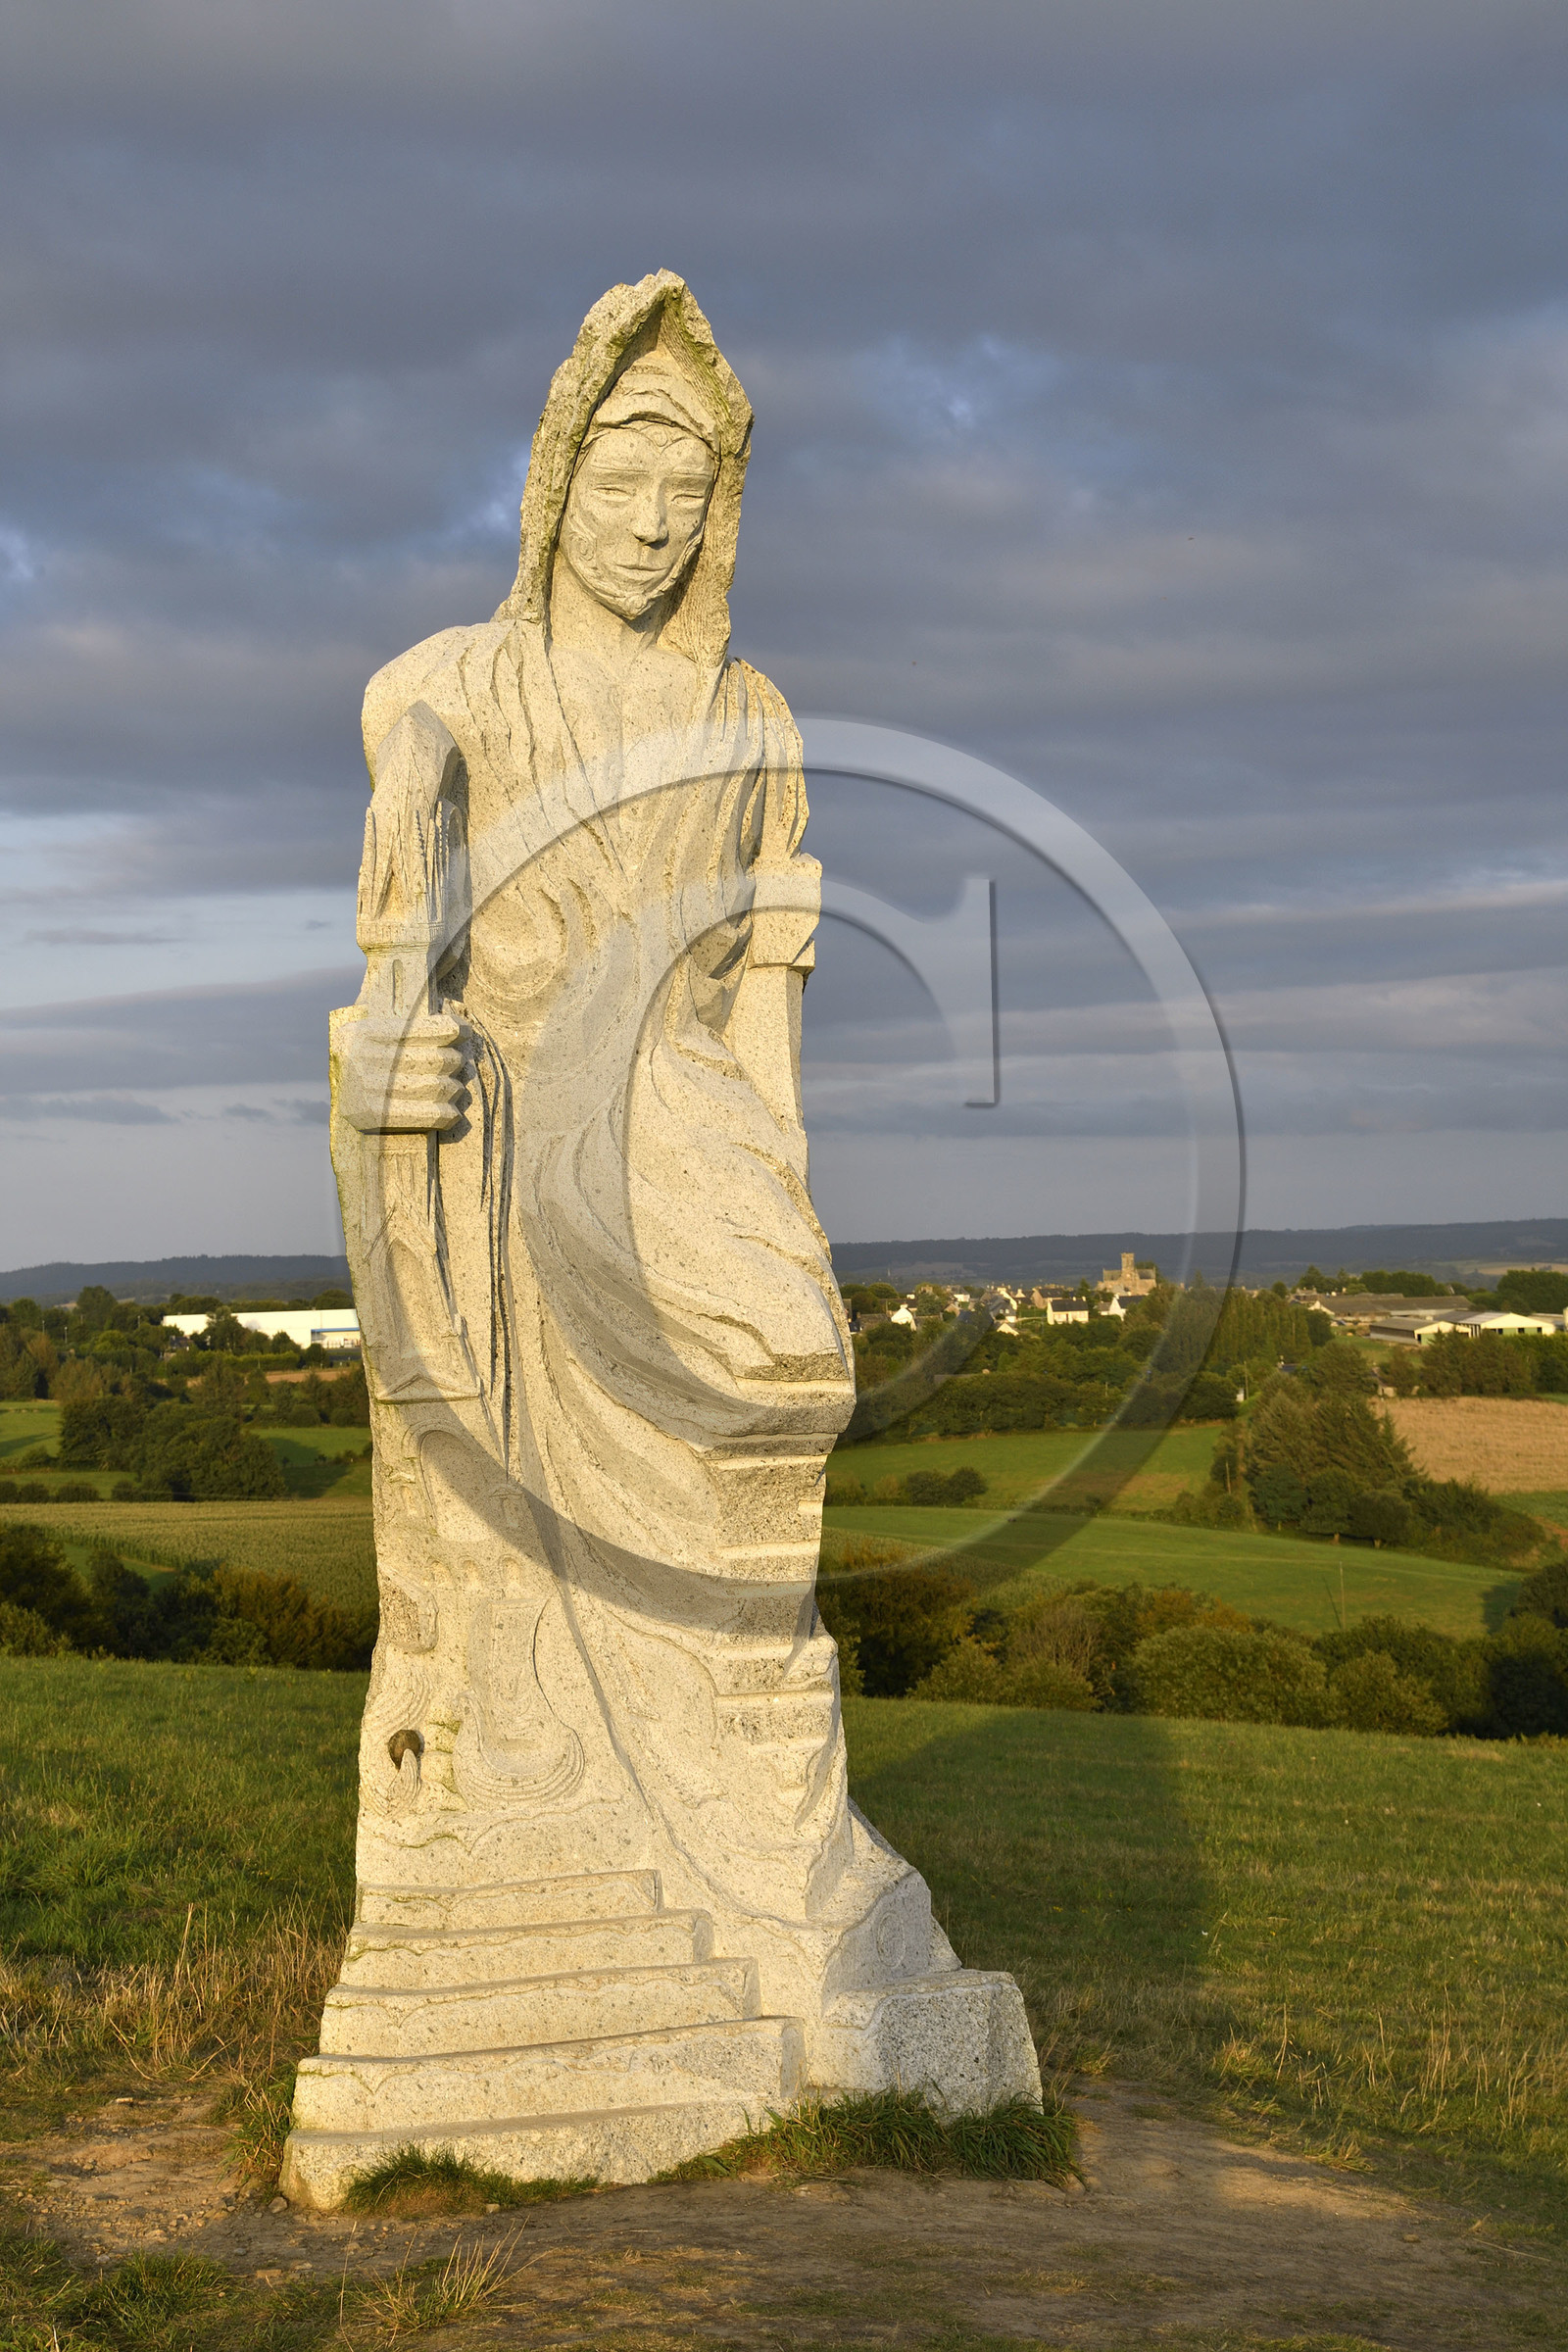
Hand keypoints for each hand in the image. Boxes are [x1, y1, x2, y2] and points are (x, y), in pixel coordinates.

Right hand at [336, 1012, 467, 1133]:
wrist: (332, 1098)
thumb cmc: (364, 1061)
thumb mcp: (373, 1035)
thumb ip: (405, 1029)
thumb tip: (455, 1029)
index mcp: (365, 1031)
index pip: (423, 1029)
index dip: (452, 1029)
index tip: (464, 1032)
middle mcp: (363, 1056)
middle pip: (434, 1059)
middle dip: (453, 1061)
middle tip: (456, 1064)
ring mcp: (366, 1087)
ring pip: (435, 1087)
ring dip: (453, 1089)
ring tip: (454, 1088)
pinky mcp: (371, 1116)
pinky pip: (425, 1115)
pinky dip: (446, 1114)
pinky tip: (452, 1113)